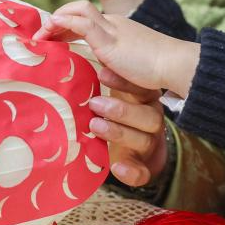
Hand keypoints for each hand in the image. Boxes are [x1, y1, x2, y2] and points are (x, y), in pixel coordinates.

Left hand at [34, 0, 199, 93]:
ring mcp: (112, 28)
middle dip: (57, 20)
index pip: (86, 18)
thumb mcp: (130, 64)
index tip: (52, 39)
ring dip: (56, 20)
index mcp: (117, 28)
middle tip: (41, 36)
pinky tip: (52, 27)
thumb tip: (100, 72)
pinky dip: (65, 22)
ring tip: (41, 35)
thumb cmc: (157, 70)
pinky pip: (83, 23)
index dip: (66, 25)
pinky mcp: (110, 39)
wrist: (175, 64)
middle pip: (79, 10)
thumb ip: (115, 64)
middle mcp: (113, 23)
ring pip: (78, 10)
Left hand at [89, 66, 168, 187]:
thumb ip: (99, 80)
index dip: (124, 82)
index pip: (141, 89)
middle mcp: (151, 120)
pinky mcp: (143, 167)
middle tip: (93, 105)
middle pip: (147, 116)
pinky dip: (131, 172)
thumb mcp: (110, 95)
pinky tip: (116, 167)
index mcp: (144, 100)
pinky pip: (143, 172)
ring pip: (144, 139)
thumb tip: (73, 52)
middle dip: (121, 110)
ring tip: (95, 126)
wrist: (132, 150)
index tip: (102, 73)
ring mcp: (149, 144)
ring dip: (119, 132)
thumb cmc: (115, 114)